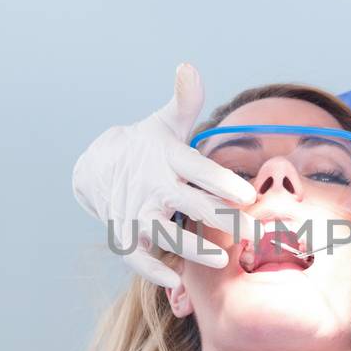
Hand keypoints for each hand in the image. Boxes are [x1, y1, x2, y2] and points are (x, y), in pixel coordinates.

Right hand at [71, 64, 256, 288]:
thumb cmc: (147, 145)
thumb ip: (185, 100)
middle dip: (220, 217)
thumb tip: (189, 66)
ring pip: (164, 233)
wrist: (97, 166)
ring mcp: (137, 210)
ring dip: (191, 247)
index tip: (249, 194)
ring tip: (222, 260)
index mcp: (168, 157)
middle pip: (188, 202)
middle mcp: (153, 185)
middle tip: (253, 231)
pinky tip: (176, 284)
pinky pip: (138, 256)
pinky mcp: (126, 233)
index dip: (221, 181)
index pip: (198, 168)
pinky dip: (152, 271)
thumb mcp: (165, 121)